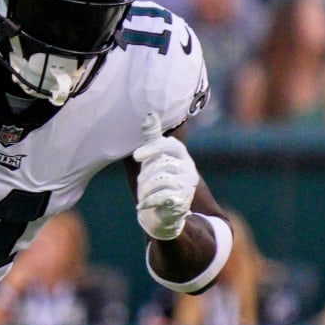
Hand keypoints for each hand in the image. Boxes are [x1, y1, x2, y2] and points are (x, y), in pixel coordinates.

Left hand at [132, 112, 198, 241]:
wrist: (169, 210)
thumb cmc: (159, 178)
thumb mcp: (156, 156)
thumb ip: (153, 138)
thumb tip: (149, 114)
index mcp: (181, 154)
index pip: (170, 145)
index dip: (153, 148)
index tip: (135, 156)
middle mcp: (188, 168)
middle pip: (161, 165)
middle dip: (145, 176)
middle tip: (140, 183)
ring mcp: (187, 185)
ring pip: (161, 181)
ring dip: (146, 190)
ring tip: (142, 195)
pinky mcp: (183, 200)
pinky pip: (163, 197)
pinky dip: (149, 201)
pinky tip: (141, 205)